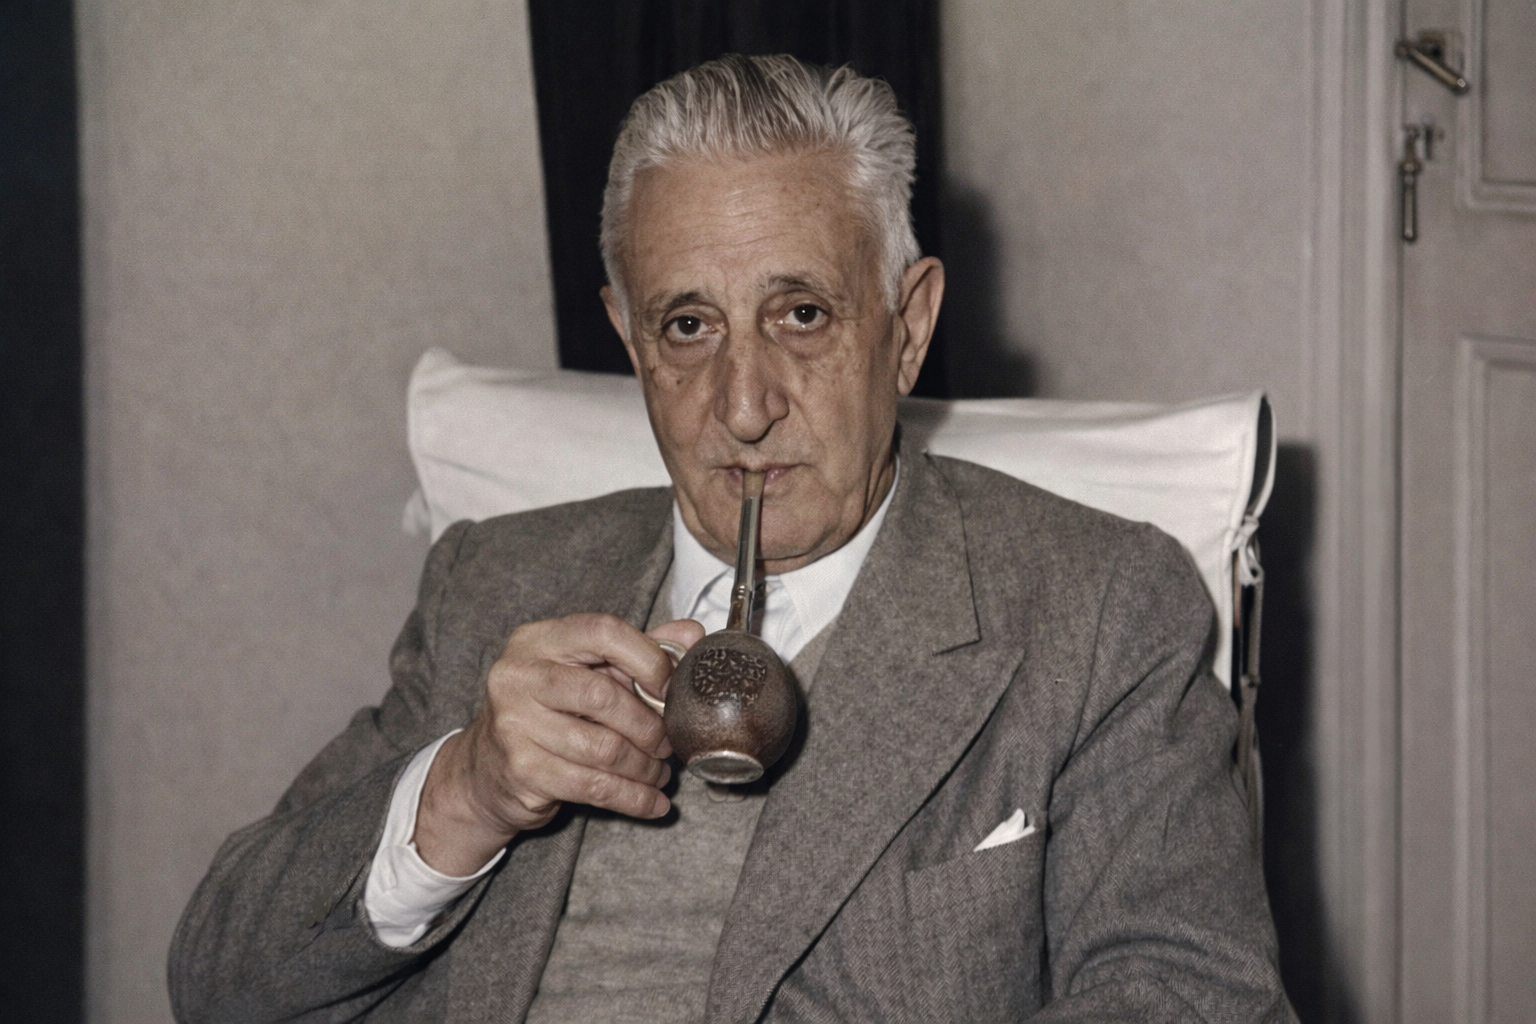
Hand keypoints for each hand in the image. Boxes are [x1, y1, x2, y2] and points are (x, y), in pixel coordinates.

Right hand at [414, 614, 702, 875]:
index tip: (670, 687)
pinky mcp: (522, 771)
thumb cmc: (547, 710)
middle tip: (667, 743)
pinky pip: (594, 787)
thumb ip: (638, 649)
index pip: (603, 632)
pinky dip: (633, 798)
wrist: (485, 769)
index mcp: (537, 640)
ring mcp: (514, 725)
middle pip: (604, 696)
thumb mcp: (586, 670)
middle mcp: (517, 676)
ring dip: (645, 767)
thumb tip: (691, 635)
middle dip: (649, 725)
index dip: (648, 659)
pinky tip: (653, 802)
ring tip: (660, 772)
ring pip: (604, 749)